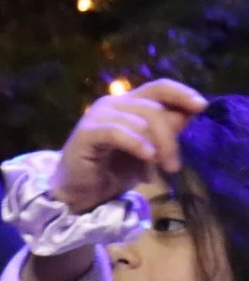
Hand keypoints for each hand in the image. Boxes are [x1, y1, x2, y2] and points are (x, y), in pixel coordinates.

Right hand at [51, 79, 207, 212]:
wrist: (79, 193)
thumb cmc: (112, 171)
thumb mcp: (149, 150)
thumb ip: (166, 131)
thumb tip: (189, 113)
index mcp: (128, 104)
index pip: (158, 87)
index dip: (181, 93)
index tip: (201, 106)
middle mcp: (112, 104)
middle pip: (153, 107)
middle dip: (170, 136)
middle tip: (175, 165)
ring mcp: (97, 116)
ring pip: (140, 120)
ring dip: (158, 145)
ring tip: (162, 168)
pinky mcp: (86, 133)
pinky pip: (117, 132)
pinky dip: (137, 144)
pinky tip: (148, 158)